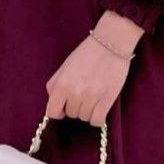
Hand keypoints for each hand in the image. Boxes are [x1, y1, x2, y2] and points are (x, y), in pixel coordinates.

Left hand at [45, 11, 143, 126]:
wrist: (110, 43)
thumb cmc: (86, 53)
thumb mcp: (64, 67)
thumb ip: (55, 85)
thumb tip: (54, 104)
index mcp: (61, 84)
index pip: (52, 112)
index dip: (58, 111)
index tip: (64, 107)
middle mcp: (74, 93)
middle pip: (71, 115)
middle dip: (76, 106)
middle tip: (84, 93)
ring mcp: (91, 97)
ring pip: (84, 118)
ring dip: (88, 110)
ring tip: (94, 96)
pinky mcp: (107, 99)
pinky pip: (97, 120)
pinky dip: (98, 117)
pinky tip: (100, 108)